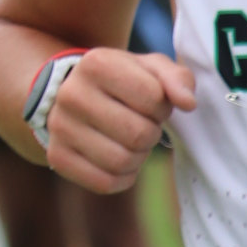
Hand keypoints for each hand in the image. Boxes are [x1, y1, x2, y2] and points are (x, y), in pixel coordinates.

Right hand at [44, 49, 196, 193]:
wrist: (75, 95)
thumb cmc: (123, 81)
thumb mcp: (151, 68)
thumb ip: (177, 79)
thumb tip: (188, 104)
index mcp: (97, 63)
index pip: (152, 97)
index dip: (162, 107)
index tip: (154, 104)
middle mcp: (71, 93)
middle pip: (138, 134)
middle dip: (152, 133)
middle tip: (145, 126)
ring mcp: (60, 127)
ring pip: (121, 162)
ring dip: (139, 157)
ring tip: (133, 142)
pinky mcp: (57, 157)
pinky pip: (104, 183)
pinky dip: (123, 177)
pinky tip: (121, 160)